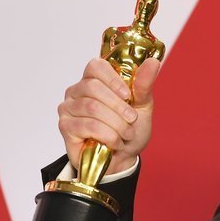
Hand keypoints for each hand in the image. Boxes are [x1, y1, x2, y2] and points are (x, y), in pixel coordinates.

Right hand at [57, 57, 160, 172]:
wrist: (124, 158)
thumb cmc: (130, 129)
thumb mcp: (142, 106)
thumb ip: (144, 84)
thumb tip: (153, 62)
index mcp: (95, 80)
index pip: (96, 66)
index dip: (113, 79)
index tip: (128, 95)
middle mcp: (77, 91)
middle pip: (93, 87)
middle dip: (119, 106)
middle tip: (131, 119)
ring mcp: (68, 108)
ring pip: (92, 108)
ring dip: (116, 124)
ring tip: (126, 134)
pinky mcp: (66, 126)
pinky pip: (87, 126)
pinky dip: (108, 135)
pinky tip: (115, 142)